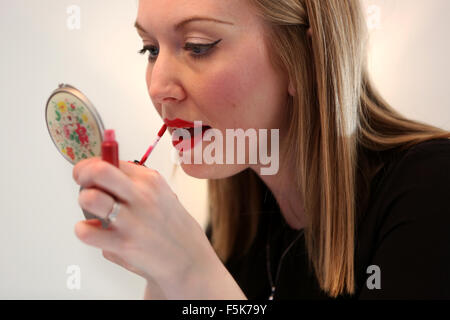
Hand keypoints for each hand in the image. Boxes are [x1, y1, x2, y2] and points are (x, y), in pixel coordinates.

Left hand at [72, 157, 218, 297]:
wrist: (188, 258)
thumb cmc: (170, 226)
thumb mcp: (160, 193)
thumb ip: (132, 182)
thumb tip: (99, 173)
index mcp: (150, 179)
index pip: (109, 160)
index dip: (91, 165)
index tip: (87, 172)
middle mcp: (142, 196)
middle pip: (99, 171)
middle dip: (83, 174)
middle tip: (83, 183)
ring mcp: (132, 220)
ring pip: (89, 198)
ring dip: (84, 201)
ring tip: (93, 210)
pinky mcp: (124, 244)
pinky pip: (86, 232)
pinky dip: (83, 230)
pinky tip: (95, 231)